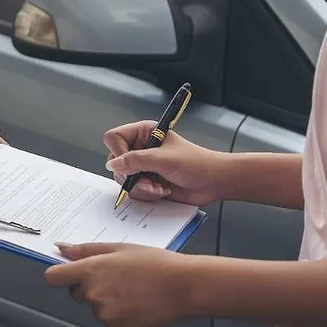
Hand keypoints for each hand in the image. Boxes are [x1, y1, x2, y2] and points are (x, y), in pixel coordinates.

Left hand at [45, 242, 192, 326]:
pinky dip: (123, 317)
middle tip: (120, 280)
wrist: (184, 286)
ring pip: (97, 309)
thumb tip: (62, 248)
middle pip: (77, 294)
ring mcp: (105, 316)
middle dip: (92, 288)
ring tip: (136, 291)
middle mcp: (94, 295)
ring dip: (110, 302)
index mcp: (91, 271)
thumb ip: (86, 250)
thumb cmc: (157, 264)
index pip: (53, 278)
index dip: (60, 276)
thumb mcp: (121, 248)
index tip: (68, 275)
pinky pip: (112, 324)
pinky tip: (140, 306)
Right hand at [103, 120, 225, 205]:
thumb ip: (137, 160)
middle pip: (115, 162)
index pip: (114, 138)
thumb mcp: (165, 159)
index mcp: (144, 132)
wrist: (213, 182)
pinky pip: (133, 191)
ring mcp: (143, 166)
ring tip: (160, 186)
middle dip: (133, 175)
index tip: (131, 163)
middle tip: (150, 179)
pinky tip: (163, 190)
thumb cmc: (197, 163)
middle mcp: (141, 148)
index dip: (118, 152)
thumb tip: (113, 164)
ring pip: (123, 179)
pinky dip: (147, 194)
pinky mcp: (147, 182)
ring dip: (142, 187)